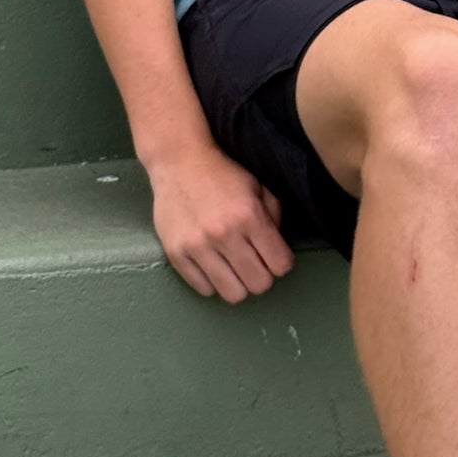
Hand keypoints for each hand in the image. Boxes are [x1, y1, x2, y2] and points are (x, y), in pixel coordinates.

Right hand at [148, 144, 295, 300]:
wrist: (179, 161)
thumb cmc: (223, 174)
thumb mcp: (259, 187)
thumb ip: (274, 218)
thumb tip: (277, 251)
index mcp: (249, 216)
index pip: (281, 264)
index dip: (281, 262)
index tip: (273, 255)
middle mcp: (224, 234)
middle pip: (259, 284)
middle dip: (262, 276)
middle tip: (254, 263)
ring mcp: (197, 246)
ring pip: (233, 295)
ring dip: (238, 284)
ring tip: (233, 268)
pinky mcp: (176, 254)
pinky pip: (204, 289)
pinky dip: (213, 282)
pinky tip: (213, 265)